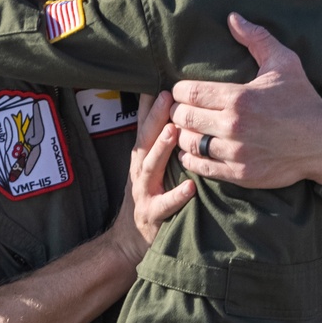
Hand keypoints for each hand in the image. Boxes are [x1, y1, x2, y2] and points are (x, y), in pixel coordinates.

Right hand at [108, 92, 195, 269]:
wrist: (130, 241)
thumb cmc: (149, 197)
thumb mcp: (149, 166)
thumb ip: (157, 141)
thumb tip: (168, 109)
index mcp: (141, 157)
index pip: (144, 126)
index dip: (150, 104)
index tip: (161, 81)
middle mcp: (139, 171)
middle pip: (145, 139)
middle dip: (154, 117)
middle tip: (167, 96)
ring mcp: (143, 192)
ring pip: (150, 167)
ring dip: (161, 149)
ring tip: (174, 132)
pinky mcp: (152, 215)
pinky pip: (164, 205)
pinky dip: (176, 196)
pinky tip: (190, 188)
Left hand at [171, 13, 321, 188]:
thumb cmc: (303, 101)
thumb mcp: (285, 63)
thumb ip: (257, 38)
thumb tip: (232, 17)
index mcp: (239, 98)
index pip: (189, 92)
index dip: (180, 90)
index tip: (184, 91)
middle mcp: (233, 126)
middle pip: (183, 117)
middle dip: (178, 111)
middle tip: (183, 109)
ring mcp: (235, 153)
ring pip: (188, 143)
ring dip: (183, 135)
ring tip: (188, 129)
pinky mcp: (239, 174)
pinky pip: (200, 167)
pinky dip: (191, 159)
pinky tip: (195, 150)